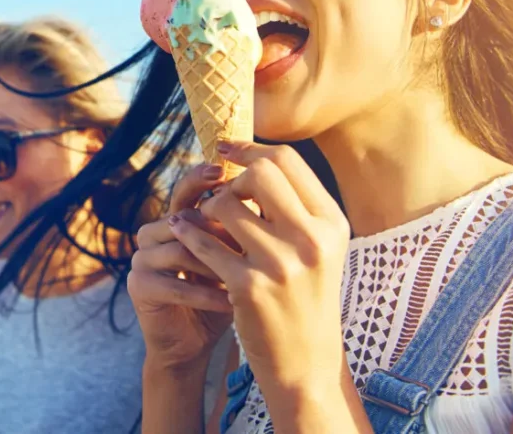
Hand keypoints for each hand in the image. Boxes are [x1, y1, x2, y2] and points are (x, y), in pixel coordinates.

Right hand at [128, 164, 237, 371]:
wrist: (195, 343)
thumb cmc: (225, 294)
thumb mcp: (240, 257)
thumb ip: (249, 227)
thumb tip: (278, 193)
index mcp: (178, 219)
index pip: (189, 189)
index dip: (204, 179)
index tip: (227, 175)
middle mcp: (155, 232)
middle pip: (184, 217)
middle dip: (220, 232)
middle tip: (251, 244)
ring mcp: (142, 258)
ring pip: (180, 249)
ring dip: (215, 266)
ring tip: (246, 278)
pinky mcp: (137, 286)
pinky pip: (173, 284)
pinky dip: (205, 295)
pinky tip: (231, 303)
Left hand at [170, 141, 349, 391]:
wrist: (306, 364)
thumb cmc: (306, 299)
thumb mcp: (318, 250)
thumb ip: (295, 208)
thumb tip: (254, 159)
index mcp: (332, 224)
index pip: (287, 160)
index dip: (250, 149)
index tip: (225, 149)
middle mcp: (311, 240)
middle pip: (260, 172)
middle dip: (232, 177)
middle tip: (221, 193)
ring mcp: (280, 264)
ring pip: (225, 203)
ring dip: (207, 206)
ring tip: (202, 217)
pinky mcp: (247, 287)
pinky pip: (204, 241)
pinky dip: (188, 232)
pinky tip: (180, 230)